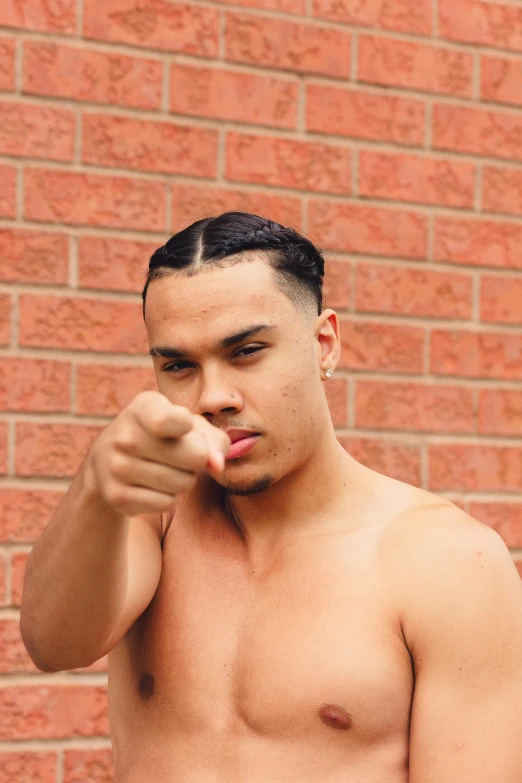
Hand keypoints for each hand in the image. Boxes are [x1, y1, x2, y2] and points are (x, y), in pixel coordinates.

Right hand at [85, 391, 230, 515]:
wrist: (107, 461)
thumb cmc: (163, 437)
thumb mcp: (188, 426)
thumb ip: (213, 439)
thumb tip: (217, 465)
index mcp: (144, 407)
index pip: (170, 420)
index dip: (188, 427)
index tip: (184, 426)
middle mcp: (125, 435)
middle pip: (194, 456)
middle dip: (197, 459)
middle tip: (181, 454)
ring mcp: (116, 467)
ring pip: (183, 483)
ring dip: (183, 480)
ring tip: (165, 468)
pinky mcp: (116, 496)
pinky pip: (166, 503)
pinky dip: (167, 498)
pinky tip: (151, 485)